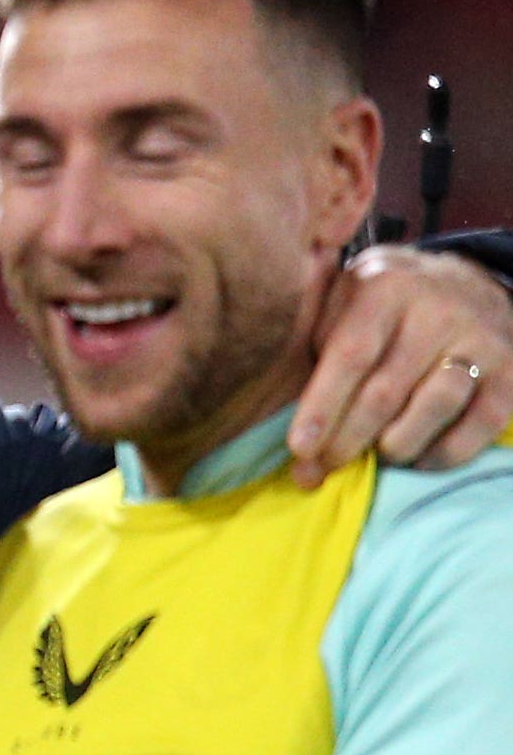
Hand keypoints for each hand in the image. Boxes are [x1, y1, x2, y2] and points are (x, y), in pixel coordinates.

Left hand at [290, 245, 512, 478]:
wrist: (468, 282)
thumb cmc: (382, 303)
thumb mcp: (342, 296)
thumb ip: (310, 332)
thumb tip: (265, 390)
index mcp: (385, 288)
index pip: (350, 356)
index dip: (322, 407)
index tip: (299, 449)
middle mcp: (437, 311)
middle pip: (385, 393)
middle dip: (345, 442)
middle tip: (318, 472)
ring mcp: (480, 340)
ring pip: (432, 409)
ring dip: (394, 447)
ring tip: (371, 459)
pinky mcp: (511, 371)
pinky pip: (478, 425)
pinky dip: (444, 453)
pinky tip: (416, 460)